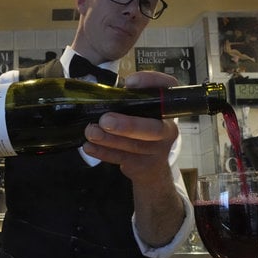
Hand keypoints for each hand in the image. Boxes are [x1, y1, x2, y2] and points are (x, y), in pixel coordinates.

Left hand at [82, 70, 184, 247]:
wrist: (150, 175)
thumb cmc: (136, 135)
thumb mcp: (134, 115)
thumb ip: (121, 102)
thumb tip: (88, 86)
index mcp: (168, 110)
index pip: (169, 90)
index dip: (153, 84)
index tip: (129, 82)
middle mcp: (169, 130)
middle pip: (152, 129)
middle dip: (127, 124)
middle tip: (102, 119)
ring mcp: (159, 153)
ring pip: (135, 148)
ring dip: (109, 140)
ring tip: (88, 133)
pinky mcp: (146, 170)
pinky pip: (124, 163)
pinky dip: (104, 155)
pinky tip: (88, 149)